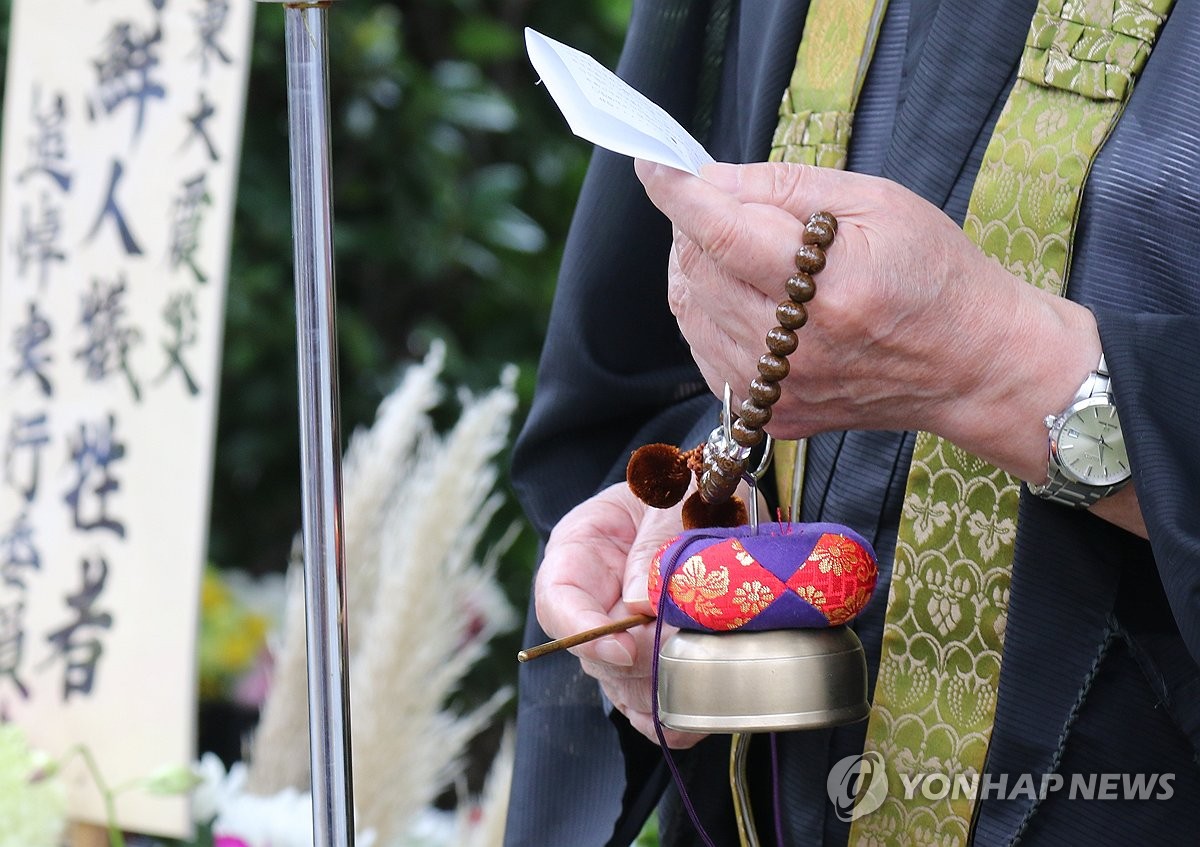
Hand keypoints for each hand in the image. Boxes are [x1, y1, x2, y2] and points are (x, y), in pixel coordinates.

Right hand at [534, 481, 703, 747]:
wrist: (713, 491)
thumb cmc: (684, 489)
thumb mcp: (671, 500)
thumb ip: (654, 543)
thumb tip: (639, 603)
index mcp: (580, 548)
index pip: (558, 599)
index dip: (583, 631)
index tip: (623, 647)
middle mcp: (592, 596)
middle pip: (591, 650)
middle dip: (634, 664)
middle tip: (680, 658)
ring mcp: (618, 629)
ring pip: (620, 680)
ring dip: (652, 694)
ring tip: (691, 694)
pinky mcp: (648, 655)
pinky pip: (646, 695)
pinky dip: (666, 715)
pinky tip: (690, 721)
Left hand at [634, 159, 1100, 485]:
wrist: (970, 365)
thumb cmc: (935, 275)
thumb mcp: (878, 204)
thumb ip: (789, 188)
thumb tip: (713, 181)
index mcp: (831, 289)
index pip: (723, 235)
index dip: (679, 195)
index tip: (654, 164)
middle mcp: (798, 349)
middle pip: (699, 273)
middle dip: (693, 227)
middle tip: (721, 203)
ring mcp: (781, 390)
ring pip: (692, 315)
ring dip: (696, 270)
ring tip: (736, 246)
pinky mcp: (772, 415)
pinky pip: (706, 354)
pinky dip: (707, 314)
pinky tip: (744, 295)